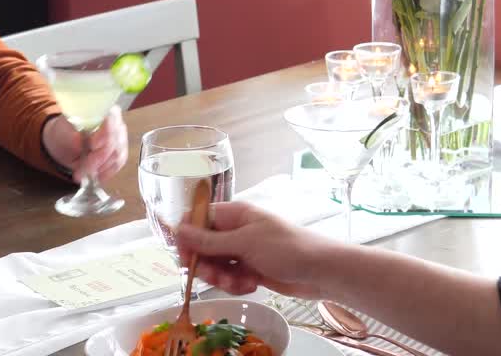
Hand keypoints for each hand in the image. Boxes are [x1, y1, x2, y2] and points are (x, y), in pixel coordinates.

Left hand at [41, 106, 128, 182]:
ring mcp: (120, 138)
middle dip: (97, 160)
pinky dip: (106, 172)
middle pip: (115, 143)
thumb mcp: (63, 132)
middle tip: (81, 169)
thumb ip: (74, 135)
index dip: (104, 135)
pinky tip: (96, 176)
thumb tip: (80, 142)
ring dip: (100, 168)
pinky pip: (119, 164)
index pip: (112, 121)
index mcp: (102, 110)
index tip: (92, 145)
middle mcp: (115, 122)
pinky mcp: (120, 152)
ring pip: (118, 156)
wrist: (63, 144)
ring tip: (83, 173)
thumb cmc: (63, 133)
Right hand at [175, 201, 340, 299]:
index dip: (187, 238)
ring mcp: (243, 251)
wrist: (322, 272)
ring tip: (240, 283)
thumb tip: (178, 229)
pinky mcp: (251, 270)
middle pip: (203, 246)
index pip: (197, 220)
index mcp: (234, 214)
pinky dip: (237, 285)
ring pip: (216, 265)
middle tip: (216, 276)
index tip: (185, 258)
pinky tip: (252, 285)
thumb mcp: (245, 243)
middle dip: (207, 264)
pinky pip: (231, 278)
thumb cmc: (287, 248)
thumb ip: (210, 240)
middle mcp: (235, 230)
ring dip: (223, 278)